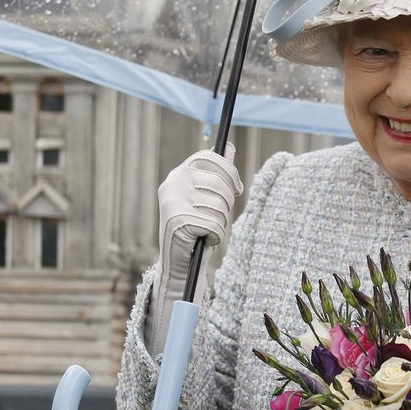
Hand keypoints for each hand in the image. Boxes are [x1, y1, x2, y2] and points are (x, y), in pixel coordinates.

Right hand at [158, 143, 243, 287]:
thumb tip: (229, 147)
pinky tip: (204, 240)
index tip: (237, 188)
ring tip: (205, 230)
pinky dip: (215, 237)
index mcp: (178, 175)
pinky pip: (215, 226)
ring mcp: (174, 202)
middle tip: (215, 218)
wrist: (178, 262)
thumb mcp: (205, 197)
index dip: (229, 171)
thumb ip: (215, 173)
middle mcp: (173, 184)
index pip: (209, 157)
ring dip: (220, 223)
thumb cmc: (196, 228)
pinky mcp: (179, 222)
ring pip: (219, 207)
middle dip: (226, 204)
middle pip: (220, 184)